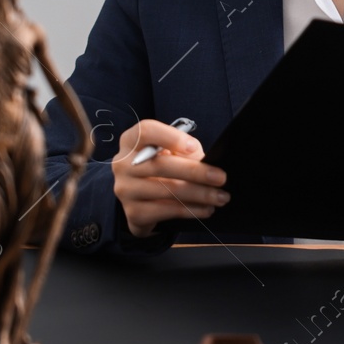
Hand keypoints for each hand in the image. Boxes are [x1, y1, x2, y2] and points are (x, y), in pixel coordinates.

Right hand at [112, 119, 228, 237]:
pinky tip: (206, 209)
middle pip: (161, 164)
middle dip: (196, 172)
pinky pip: (166, 211)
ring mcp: (126, 189)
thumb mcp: (169, 151)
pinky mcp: (134, 212)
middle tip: (220, 177)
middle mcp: (123, 164)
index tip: (194, 147)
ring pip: (167, 190)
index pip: (147, 131)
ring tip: (220, 196)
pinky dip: (190, 210)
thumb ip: (183, 150)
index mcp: (131, 140)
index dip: (171, 137)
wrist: (140, 197)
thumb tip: (205, 162)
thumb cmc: (159, 166)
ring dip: (199, 194)